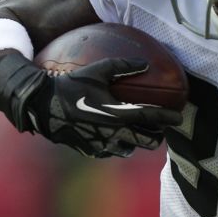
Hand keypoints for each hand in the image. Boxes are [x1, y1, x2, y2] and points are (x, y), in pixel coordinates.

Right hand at [0, 52, 181, 157]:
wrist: (39, 106)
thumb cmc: (68, 85)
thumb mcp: (94, 71)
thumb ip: (122, 66)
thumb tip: (145, 63)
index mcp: (116, 113)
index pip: (151, 118)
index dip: (168, 118)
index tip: (179, 116)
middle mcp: (112, 133)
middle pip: (147, 141)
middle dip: (157, 135)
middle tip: (161, 128)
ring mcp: (101, 145)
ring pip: (131, 149)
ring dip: (138, 142)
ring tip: (141, 133)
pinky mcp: (90, 150)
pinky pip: (112, 152)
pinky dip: (119, 146)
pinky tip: (118, 138)